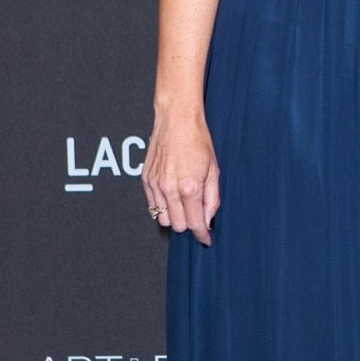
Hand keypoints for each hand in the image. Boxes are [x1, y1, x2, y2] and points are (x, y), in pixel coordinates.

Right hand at [142, 114, 220, 244]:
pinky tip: (172, 197)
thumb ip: (212, 199)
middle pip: (178, 226)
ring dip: (174, 217)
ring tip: (184, 205)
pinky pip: (152, 205)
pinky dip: (162, 206)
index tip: (206, 239)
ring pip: (162, 218)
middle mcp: (170, 188)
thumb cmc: (198, 141)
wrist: (177, 121)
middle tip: (197, 214)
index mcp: (190, 187)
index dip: (202, 235)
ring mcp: (155, 185)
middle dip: (189, 224)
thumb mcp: (214, 171)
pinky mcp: (146, 180)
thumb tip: (208, 220)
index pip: (195, 223)